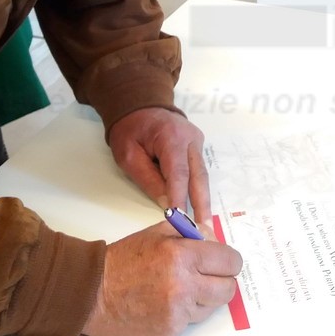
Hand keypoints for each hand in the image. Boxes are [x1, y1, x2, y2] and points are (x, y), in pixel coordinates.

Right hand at [81, 221, 242, 335]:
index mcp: (183, 256)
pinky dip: (182, 314)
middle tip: (206, 277)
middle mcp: (184, 286)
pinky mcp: (170, 332)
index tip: (222, 262)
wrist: (93, 293)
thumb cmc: (124, 261)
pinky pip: (190, 323)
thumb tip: (215, 238)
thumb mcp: (158, 234)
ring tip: (178, 289)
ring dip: (201, 299)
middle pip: (228, 289)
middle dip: (221, 281)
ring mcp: (177, 313)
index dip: (228, 261)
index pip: (231, 262)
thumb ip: (191, 233)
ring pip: (211, 307)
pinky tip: (163, 304)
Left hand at [108, 108, 211, 223]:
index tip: (181, 219)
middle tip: (205, 229)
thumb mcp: (128, 156)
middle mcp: (191, 139)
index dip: (180, 197)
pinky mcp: (197, 147)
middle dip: (201, 204)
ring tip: (205, 224)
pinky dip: (198, 189)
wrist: (140, 106)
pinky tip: (200, 208)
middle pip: (198, 176)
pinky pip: (198, 170)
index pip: (178, 173)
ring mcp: (197, 142)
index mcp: (171, 137)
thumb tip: (166, 203)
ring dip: (203, 200)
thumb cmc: (130, 130)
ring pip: (202, 175)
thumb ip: (148, 179)